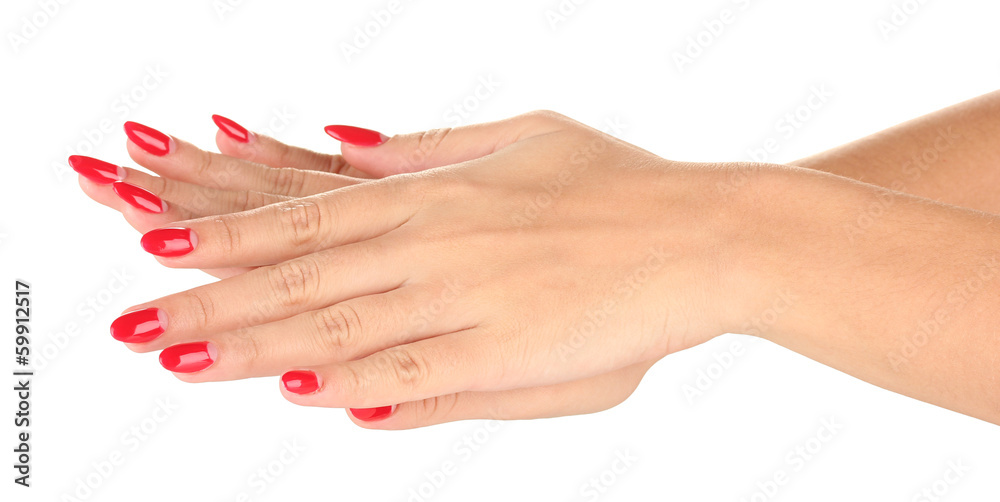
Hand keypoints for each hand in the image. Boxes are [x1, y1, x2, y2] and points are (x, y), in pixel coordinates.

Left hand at [111, 111, 769, 427]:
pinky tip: (293, 390)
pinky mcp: (507, 349)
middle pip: (301, 275)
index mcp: (435, 193)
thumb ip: (428, 150)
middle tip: (133, 323)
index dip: (228, 235)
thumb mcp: (519, 137)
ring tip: (179, 359)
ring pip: (338, 324)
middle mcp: (437, 241)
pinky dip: (348, 380)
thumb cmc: (618, 182)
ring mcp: (467, 296)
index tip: (156, 246)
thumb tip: (345, 146)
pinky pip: (413, 370)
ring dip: (252, 343)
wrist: (704, 231)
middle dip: (209, 299)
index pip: (307, 217)